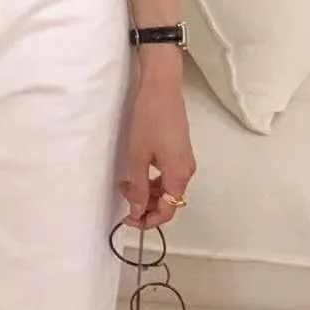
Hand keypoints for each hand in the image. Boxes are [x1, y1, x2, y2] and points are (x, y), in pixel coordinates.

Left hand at [119, 58, 195, 227]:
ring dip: (147, 192)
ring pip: (167, 189)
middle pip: (169, 202)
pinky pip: (168, 175)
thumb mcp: (137, 157)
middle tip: (123, 199)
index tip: (128, 220)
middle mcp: (186, 171)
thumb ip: (137, 187)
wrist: (161, 89)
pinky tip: (137, 172)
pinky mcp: (180, 151)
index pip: (168, 211)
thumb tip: (137, 211)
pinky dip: (152, 180)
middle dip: (145, 206)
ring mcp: (185, 160)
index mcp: (179, 176)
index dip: (148, 221)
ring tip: (125, 184)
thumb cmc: (149, 120)